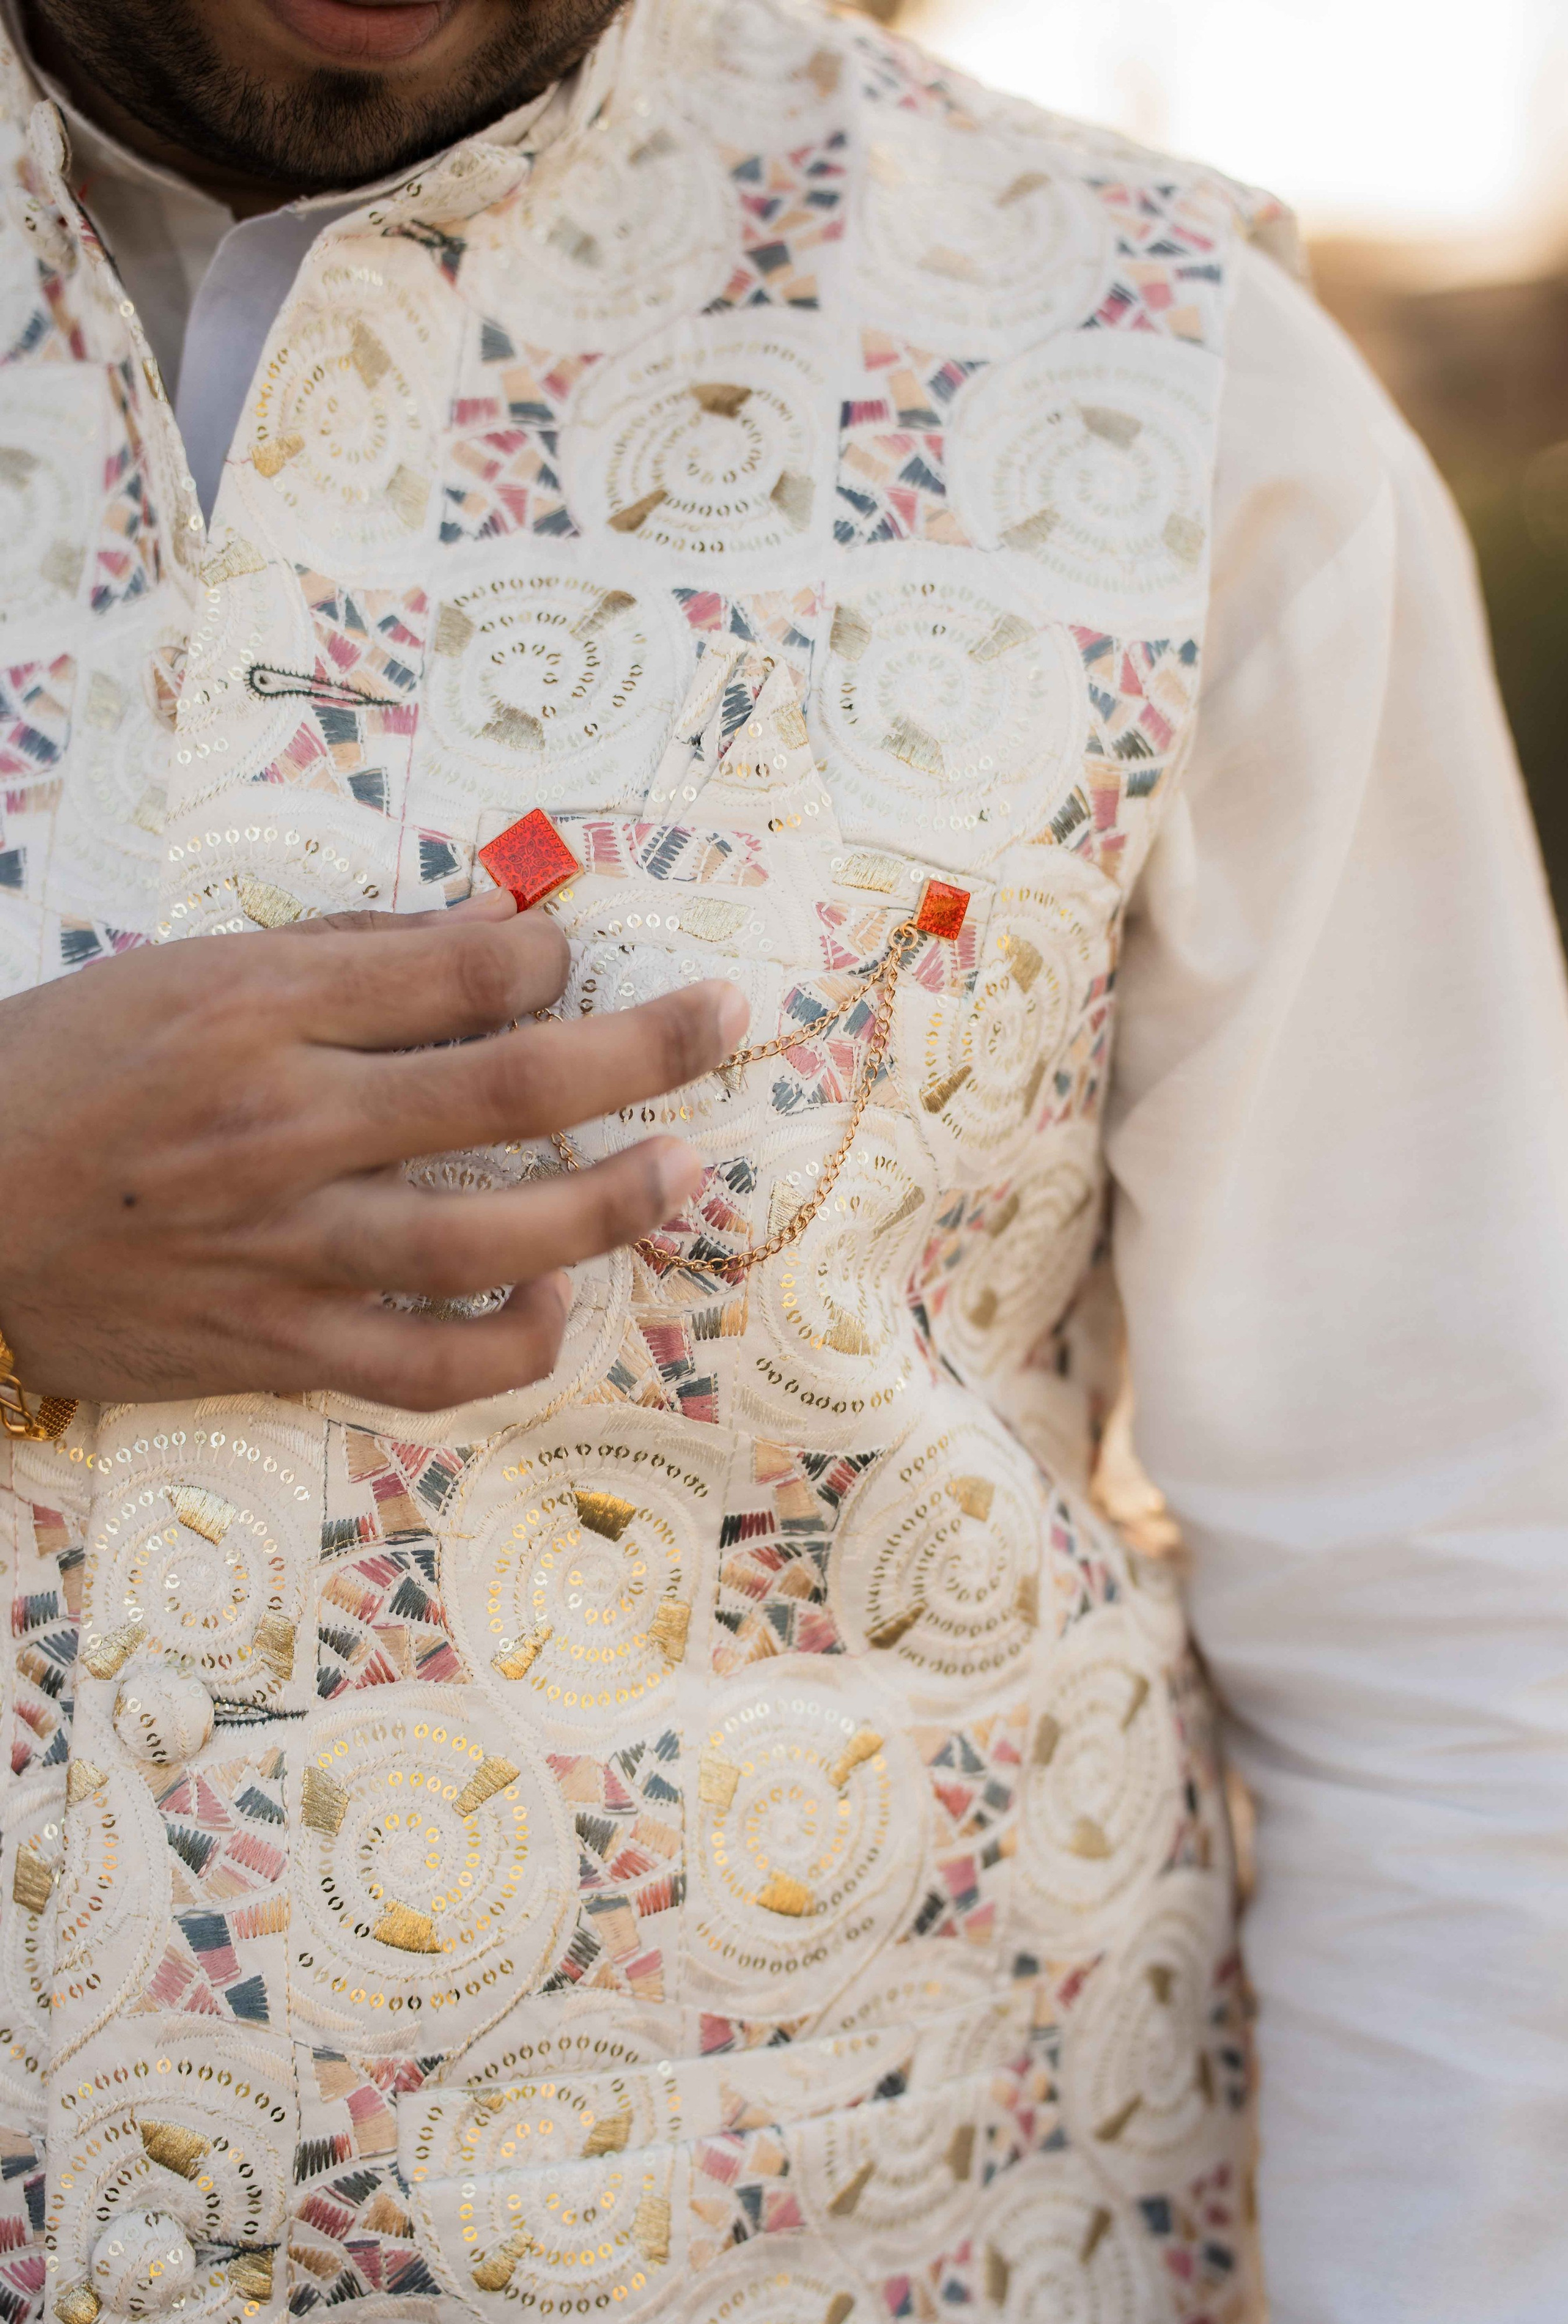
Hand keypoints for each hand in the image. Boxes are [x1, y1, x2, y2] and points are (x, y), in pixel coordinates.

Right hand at [0, 890, 745, 1411]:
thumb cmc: (55, 1077)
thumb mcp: (175, 973)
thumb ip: (337, 958)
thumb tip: (488, 938)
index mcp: (255, 1007)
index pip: (461, 975)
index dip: (547, 960)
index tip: (567, 959)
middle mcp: (284, 1123)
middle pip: (513, 1087)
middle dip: (644, 1050)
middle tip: (725, 1025)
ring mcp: (283, 1245)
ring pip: (489, 1238)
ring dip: (610, 1204)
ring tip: (681, 1171)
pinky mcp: (270, 1342)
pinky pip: (423, 1365)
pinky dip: (506, 1343)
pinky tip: (555, 1303)